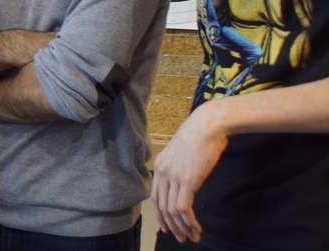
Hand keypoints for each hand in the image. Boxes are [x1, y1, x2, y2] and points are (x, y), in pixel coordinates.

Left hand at [152, 102, 228, 242]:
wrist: (208, 125)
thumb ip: (181, 168)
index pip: (155, 197)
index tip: (169, 226)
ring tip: (192, 237)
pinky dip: (189, 221)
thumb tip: (186, 183)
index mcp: (160, 165)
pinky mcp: (187, 180)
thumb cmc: (201, 137)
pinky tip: (197, 228)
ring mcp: (173, 176)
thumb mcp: (184, 153)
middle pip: (161, 207)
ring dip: (182, 227)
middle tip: (181, 238)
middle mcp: (162, 172)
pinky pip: (183, 208)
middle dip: (171, 226)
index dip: (161, 214)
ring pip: (172, 210)